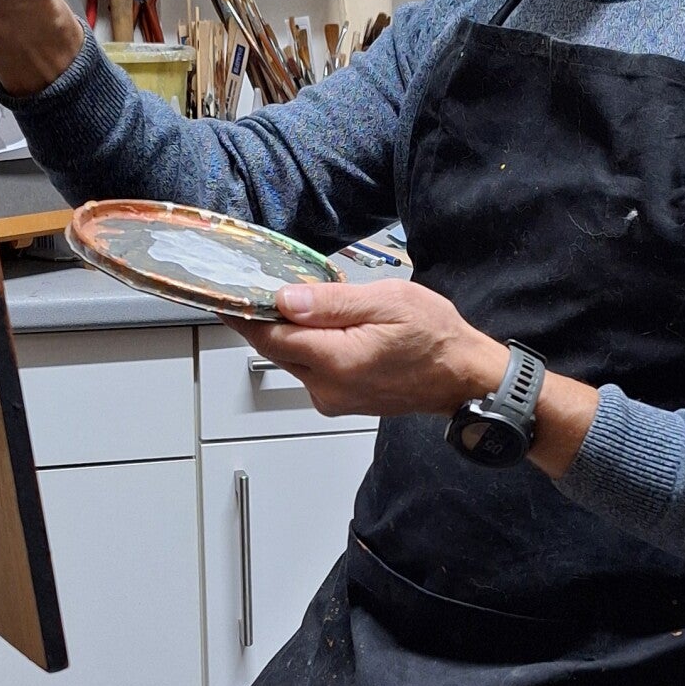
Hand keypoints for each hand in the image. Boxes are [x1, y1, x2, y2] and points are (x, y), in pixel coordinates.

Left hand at [241, 279, 599, 473]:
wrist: (465, 378)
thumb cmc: (436, 336)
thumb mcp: (389, 302)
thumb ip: (333, 303)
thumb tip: (286, 300)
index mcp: (336, 360)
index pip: (270, 336)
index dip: (241, 314)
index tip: (219, 292)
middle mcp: (327, 388)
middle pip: (275, 349)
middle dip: (260, 319)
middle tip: (250, 284)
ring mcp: (332, 399)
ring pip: (291, 359)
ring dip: (285, 332)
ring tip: (287, 299)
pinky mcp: (340, 400)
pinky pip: (309, 369)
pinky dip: (304, 346)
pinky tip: (316, 324)